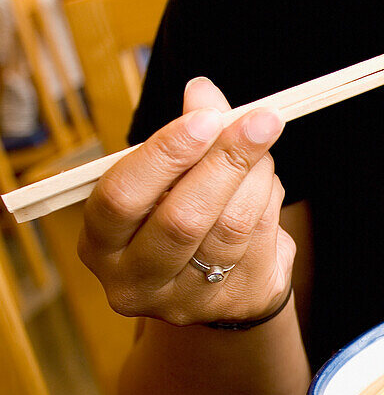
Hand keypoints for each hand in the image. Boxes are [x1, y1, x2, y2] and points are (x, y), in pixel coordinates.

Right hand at [79, 77, 295, 325]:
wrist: (219, 281)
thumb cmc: (183, 213)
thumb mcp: (171, 176)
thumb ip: (187, 134)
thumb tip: (204, 92)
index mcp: (101, 242)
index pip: (122, 195)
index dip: (165, 153)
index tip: (206, 118)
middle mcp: (135, 281)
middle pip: (182, 219)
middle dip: (226, 162)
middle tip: (260, 121)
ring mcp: (187, 301)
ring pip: (231, 227)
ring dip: (258, 176)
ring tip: (263, 142)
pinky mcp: (237, 303)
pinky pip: (262, 239)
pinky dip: (271, 199)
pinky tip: (267, 181)